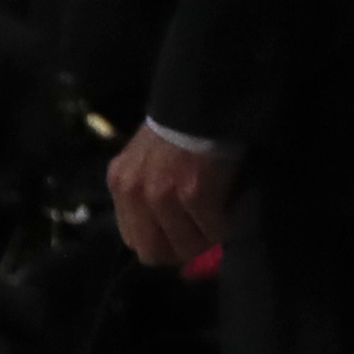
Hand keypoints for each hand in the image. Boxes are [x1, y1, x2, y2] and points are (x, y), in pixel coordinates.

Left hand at [111, 124, 235, 267]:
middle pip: (154, 253)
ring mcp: (160, 194)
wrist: (205, 99)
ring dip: (208, 237)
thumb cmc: (180, 129)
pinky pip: (213, 230)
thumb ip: (146, 195)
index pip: (133, 241)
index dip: (161, 243)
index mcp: (120, 184)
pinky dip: (228, 224)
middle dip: (182, 249)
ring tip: (221, 216)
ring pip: (186, 246)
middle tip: (204, 234)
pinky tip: (233, 206)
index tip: (183, 234)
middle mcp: (133, 192)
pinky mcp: (192, 193)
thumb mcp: (146, 161)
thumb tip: (166, 235)